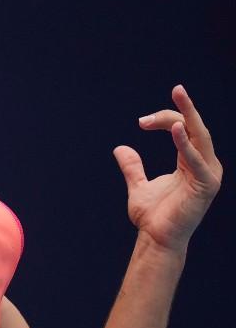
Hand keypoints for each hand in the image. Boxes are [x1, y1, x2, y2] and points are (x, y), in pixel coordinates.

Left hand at [113, 85, 222, 251]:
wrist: (155, 239)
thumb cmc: (152, 216)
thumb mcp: (139, 185)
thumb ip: (133, 167)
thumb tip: (120, 148)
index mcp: (191, 163)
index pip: (184, 131)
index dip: (166, 119)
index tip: (141, 122)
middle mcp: (204, 165)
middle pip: (195, 129)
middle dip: (185, 109)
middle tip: (177, 88)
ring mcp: (208, 175)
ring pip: (201, 138)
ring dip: (189, 116)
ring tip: (180, 96)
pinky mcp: (206, 185)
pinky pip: (196, 160)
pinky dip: (186, 144)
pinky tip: (174, 129)